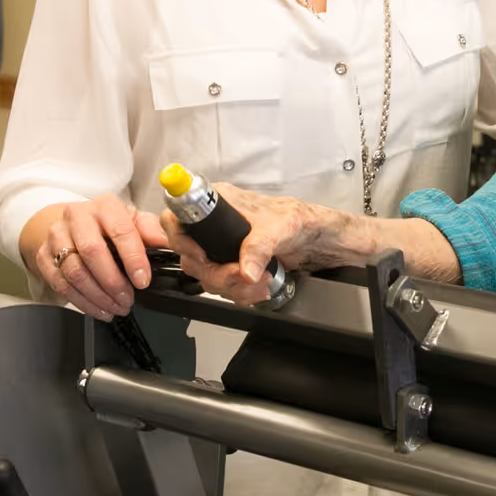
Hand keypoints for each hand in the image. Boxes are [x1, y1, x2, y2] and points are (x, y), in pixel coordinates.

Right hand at [21, 195, 167, 319]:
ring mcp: (56, 236)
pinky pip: (60, 284)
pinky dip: (82, 302)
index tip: (143, 281)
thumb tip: (169, 243)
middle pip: (92, 251)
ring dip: (98, 296)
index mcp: (105, 206)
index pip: (120, 231)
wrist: (71, 224)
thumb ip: (151, 231)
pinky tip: (99, 309)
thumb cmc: (107, 224)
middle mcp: (77, 217)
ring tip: (116, 308)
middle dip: (113, 282)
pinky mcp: (44, 256)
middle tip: (128, 300)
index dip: (133, 258)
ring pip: (74, 271)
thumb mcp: (133, 220)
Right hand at [162, 184, 342, 305]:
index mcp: (221, 203)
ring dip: (231, 287)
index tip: (200, 256)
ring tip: (259, 283)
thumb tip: (244, 270)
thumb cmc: (302, 220)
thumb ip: (260, 247)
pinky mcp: (231, 264)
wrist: (318, 241)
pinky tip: (258, 288)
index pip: (177, 217)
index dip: (180, 240)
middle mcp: (216, 223)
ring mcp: (222, 246)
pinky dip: (239, 292)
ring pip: (205, 275)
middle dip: (217, 273)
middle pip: (189, 256)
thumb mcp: (281, 228)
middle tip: (241, 275)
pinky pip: (221, 286)